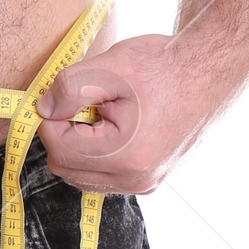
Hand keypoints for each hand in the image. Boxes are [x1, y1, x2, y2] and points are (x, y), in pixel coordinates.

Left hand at [33, 32, 214, 195]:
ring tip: (102, 112)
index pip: (58, 148)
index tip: (63, 94)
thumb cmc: (162, 66)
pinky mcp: (148, 179)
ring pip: (81, 174)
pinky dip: (96, 153)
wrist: (207, 70)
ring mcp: (144, 183)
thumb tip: (42, 110)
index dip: (51, 117)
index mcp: (125, 156)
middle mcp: (135, 179)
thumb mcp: (109, 67)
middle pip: (65, 167)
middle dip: (64, 133)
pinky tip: (114, 124)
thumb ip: (68, 89)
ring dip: (79, 144)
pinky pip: (103, 175)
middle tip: (85, 102)